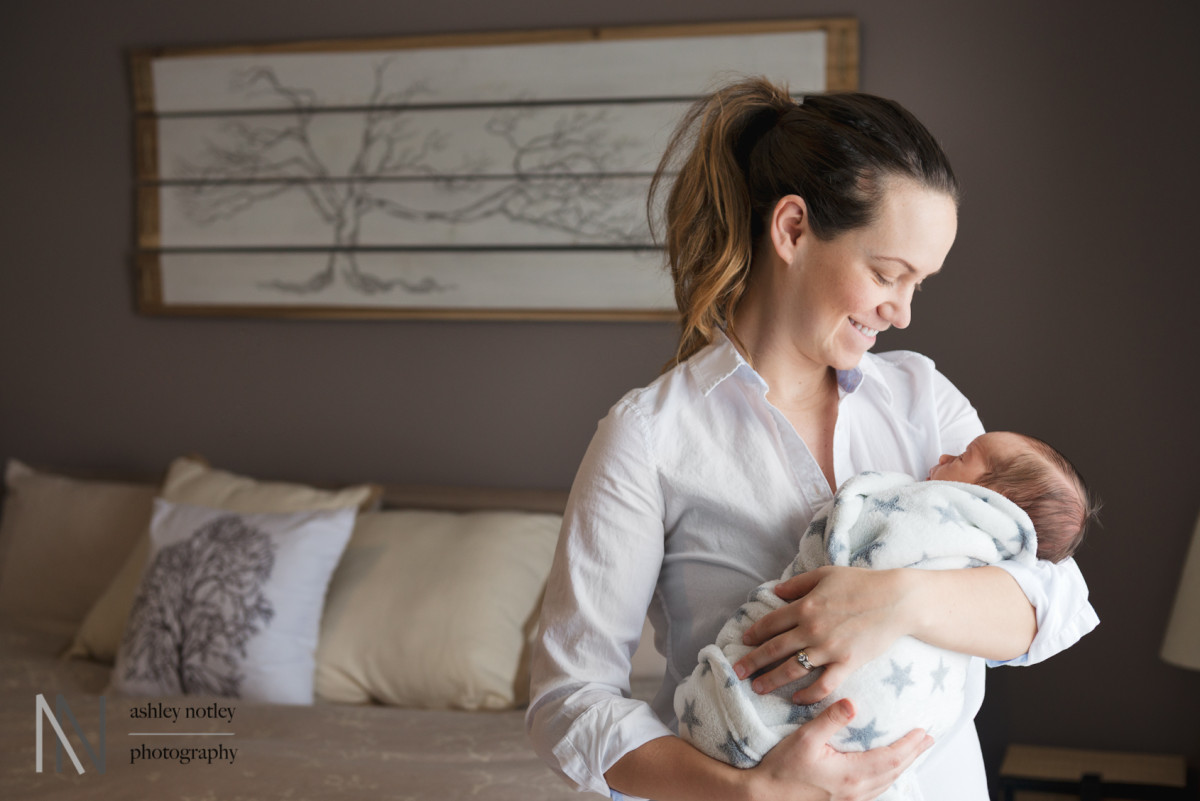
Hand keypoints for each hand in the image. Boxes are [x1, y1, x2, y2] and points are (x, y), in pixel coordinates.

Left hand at [733, 566, 913, 703]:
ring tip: (757, 688)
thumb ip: (797, 584)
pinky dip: (807, 695)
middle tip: (737, 673)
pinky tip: (796, 699)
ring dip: (771, 681)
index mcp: (804, 606)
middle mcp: (812, 629)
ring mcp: (829, 649)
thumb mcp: (825, 575)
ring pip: (792, 669)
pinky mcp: (847, 664)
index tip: (744, 643)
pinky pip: (823, 685)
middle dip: (752, 662)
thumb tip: (775, 592)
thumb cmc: (861, 583)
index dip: (754, 634)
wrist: (896, 600)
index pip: (770, 623)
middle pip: (774, 649)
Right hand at [750, 698, 932, 800]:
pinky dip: (887, 778)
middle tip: (927, 739)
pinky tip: (885, 772)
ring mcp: (850, 800)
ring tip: (912, 753)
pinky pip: (875, 791)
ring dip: (902, 767)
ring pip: (886, 784)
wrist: (764, 797)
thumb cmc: (782, 769)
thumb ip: (830, 719)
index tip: (923, 731)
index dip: (909, 745)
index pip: (891, 758)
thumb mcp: (805, 738)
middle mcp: (856, 790)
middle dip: (913, 754)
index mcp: (852, 774)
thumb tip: (852, 702)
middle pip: (894, 772)